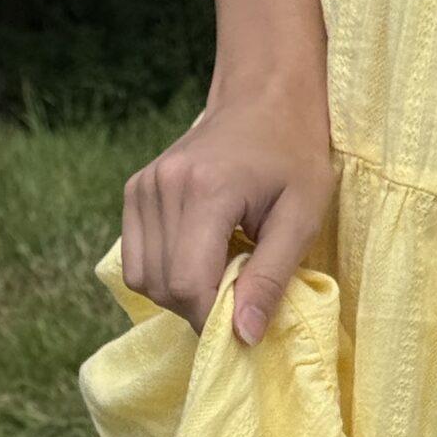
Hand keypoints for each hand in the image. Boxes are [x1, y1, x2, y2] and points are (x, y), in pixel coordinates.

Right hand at [121, 95, 334, 343]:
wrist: (265, 101)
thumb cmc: (295, 158)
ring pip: (145, 279)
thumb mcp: (302, 221)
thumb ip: (271, 279)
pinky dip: (166, 276)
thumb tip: (245, 336)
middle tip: (242, 298)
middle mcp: (161, 187)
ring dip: (183, 296)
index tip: (246, 326)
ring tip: (224, 275)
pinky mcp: (135, 192)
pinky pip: (136, 260)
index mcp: (204, 191)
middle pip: (164, 287)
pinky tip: (202, 260)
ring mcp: (142, 187)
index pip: (189, 285)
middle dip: (202, 311)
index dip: (215, 321)